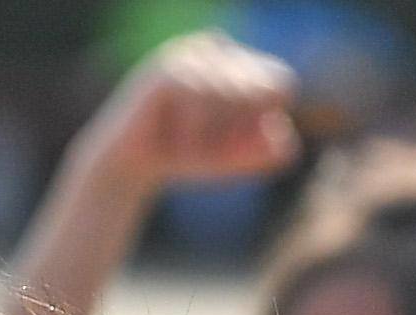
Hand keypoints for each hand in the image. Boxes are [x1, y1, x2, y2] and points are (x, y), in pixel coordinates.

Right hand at [88, 35, 304, 193]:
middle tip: (204, 148)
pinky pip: (200, 100)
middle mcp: (216, 45)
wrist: (128, 167)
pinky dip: (193, 133)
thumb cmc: (184, 156)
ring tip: (186, 147)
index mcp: (238, 59)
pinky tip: (174, 143)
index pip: (281, 85)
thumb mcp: (233, 158)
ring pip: (231, 96)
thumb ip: (266, 153)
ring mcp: (189, 52)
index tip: (234, 144)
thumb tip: (286, 142)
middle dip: (237, 131)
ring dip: (213, 136)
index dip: (263, 124)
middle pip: (259, 90)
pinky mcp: (166, 68)